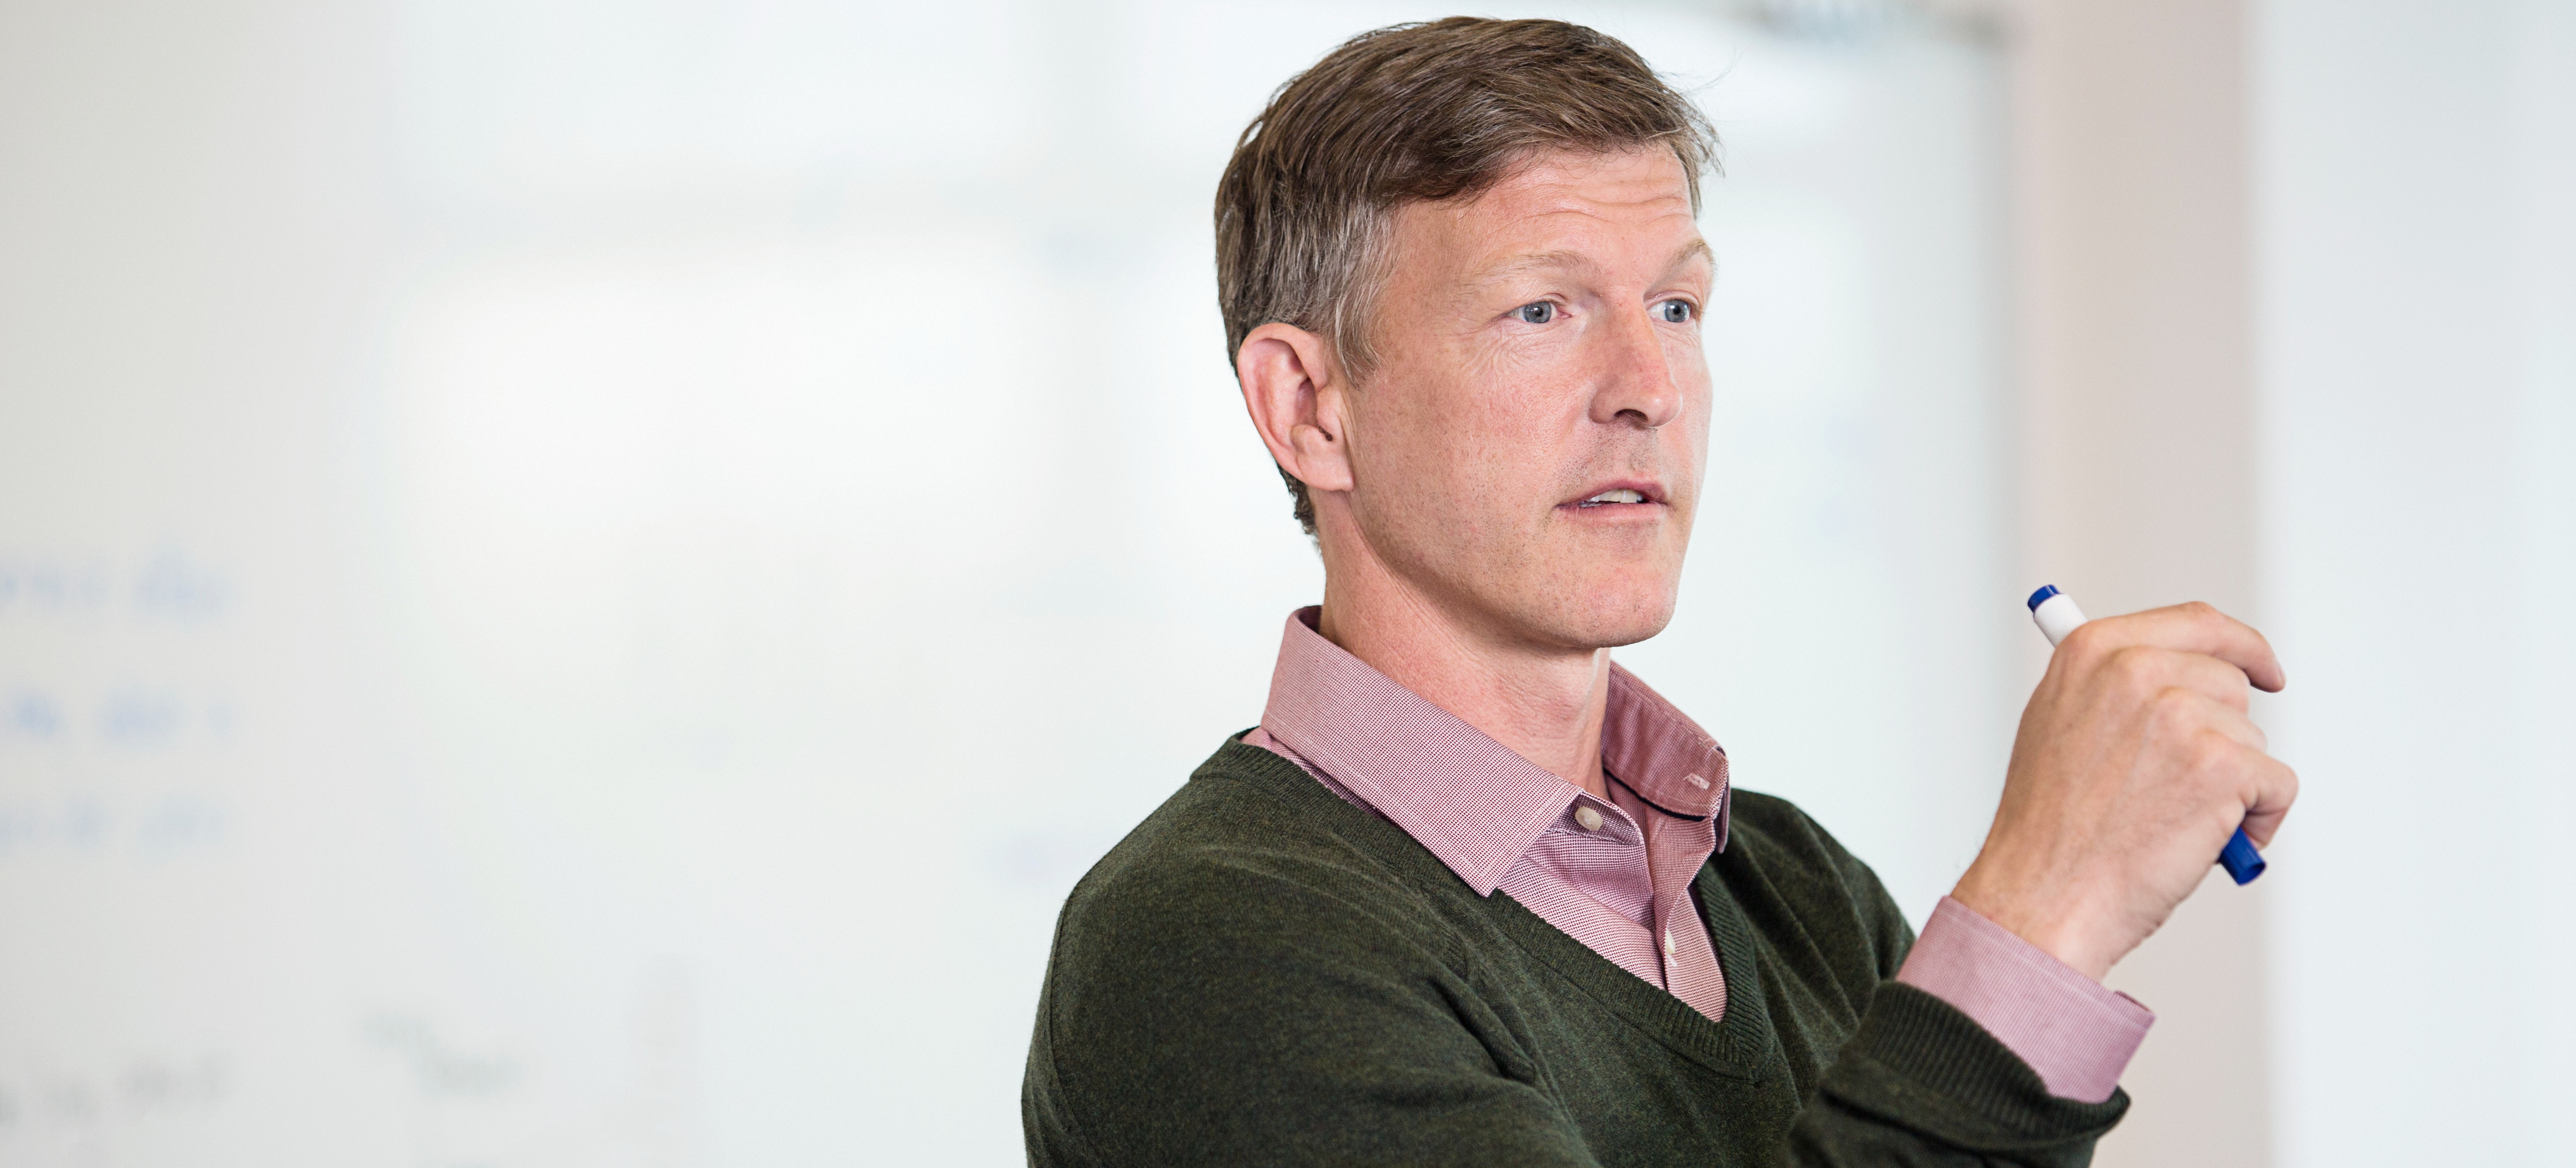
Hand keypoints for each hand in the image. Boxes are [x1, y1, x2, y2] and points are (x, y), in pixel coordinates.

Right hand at [1952, 602, 2297, 980]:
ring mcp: (2181, 714)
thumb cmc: (2048, 828)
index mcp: (2093, 650)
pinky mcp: (2222, 764)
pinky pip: (2277, 784)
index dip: (2241, 647)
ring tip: (2176, 820)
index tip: (2263, 671)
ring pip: (2252, 737)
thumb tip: (2172, 673)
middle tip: (2185, 785)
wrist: (2043, 895)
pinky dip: (2259, 820)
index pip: (2197, 623)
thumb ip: (2110, 685)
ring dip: (2234, 783)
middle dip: (2224, 735)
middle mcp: (2136, 669)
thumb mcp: (2056, 723)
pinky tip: (2211, 841)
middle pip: (2232, 683)